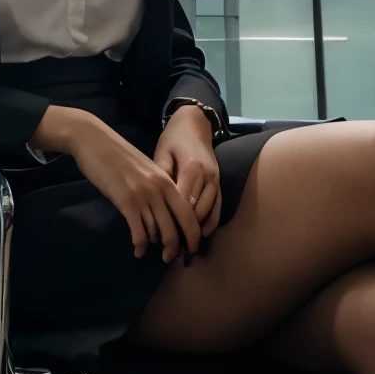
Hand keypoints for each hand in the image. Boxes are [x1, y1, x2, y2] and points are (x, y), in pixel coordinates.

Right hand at [30, 105, 201, 262]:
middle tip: (172, 258)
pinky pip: (139, 233)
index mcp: (166, 180)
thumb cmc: (118, 155)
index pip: (189, 213)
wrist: (95, 141)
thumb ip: (157, 188)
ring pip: (158, 232)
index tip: (190, 249)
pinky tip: (137, 250)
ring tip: (153, 252)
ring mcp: (143, 196)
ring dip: (157, 247)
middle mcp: (159, 189)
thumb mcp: (145, 170)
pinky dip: (140, 246)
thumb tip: (165, 214)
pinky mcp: (126, 202)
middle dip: (177, 248)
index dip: (193, 235)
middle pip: (176, 228)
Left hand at [153, 104, 221, 237]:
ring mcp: (216, 180)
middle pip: (196, 211)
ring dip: (197, 230)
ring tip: (184, 248)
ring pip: (208, 212)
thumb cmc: (174, 137)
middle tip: (172, 251)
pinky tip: (202, 234)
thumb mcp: (162, 152)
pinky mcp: (219, 182)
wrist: (196, 123)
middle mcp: (207, 177)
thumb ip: (161, 175)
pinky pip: (218, 207)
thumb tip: (155, 200)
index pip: (182, 202)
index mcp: (191, 168)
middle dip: (185, 231)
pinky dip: (211, 222)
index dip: (173, 222)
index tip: (161, 239)